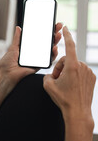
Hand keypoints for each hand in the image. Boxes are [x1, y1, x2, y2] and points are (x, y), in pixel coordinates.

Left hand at [0, 23, 61, 111]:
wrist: (7, 76)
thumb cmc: (7, 64)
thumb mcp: (13, 48)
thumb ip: (17, 39)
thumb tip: (19, 28)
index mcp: (28, 48)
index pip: (39, 37)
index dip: (45, 30)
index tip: (51, 23)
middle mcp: (34, 53)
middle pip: (46, 42)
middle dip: (54, 33)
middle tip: (59, 25)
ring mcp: (38, 59)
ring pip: (50, 49)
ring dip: (55, 42)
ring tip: (59, 34)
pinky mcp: (39, 65)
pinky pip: (49, 60)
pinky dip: (53, 54)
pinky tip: (54, 48)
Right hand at [43, 26, 95, 140]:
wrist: (78, 112)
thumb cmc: (64, 99)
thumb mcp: (48, 85)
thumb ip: (47, 75)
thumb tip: (52, 74)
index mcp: (72, 66)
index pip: (70, 45)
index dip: (67, 35)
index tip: (66, 28)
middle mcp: (82, 67)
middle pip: (67, 60)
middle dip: (60, 67)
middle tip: (57, 79)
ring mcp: (88, 72)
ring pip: (74, 66)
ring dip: (68, 72)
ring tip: (65, 84)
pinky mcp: (92, 77)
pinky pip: (81, 71)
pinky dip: (75, 75)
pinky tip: (73, 86)